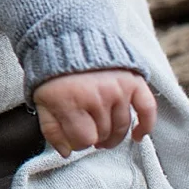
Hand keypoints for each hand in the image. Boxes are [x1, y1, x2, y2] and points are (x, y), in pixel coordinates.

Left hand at [33, 69, 156, 156]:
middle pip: (103, 133)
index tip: (74, 136)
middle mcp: (96, 95)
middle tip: (90, 132)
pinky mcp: (133, 81)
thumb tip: (65, 152)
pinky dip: (145, 126)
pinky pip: (147, 110)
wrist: (68, 36)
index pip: (83, 139)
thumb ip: (51, 128)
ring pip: (122, 126)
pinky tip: (138, 136)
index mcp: (70, 99)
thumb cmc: (52, 72)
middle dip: (94, 137)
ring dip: (114, 135)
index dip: (78, 143)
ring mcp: (117, 88)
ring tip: (104, 134)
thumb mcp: (41, 99)